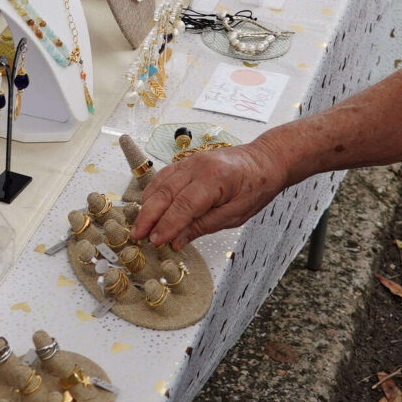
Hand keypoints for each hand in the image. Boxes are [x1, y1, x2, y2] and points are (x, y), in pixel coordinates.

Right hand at [129, 139, 289, 248]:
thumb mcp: (236, 214)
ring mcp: (190, 161)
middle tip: (137, 236)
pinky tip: (147, 205)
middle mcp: (198, 167)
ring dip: (147, 205)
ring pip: (160, 183)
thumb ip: (204, 226)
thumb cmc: (256, 186)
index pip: (184, 206)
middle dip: (149, 216)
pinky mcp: (187, 162)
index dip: (167, 225)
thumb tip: (177, 240)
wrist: (265, 160)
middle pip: (165, 193)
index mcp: (214, 179)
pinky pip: (164, 176)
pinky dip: (153, 191)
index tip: (155, 241)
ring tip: (138, 225)